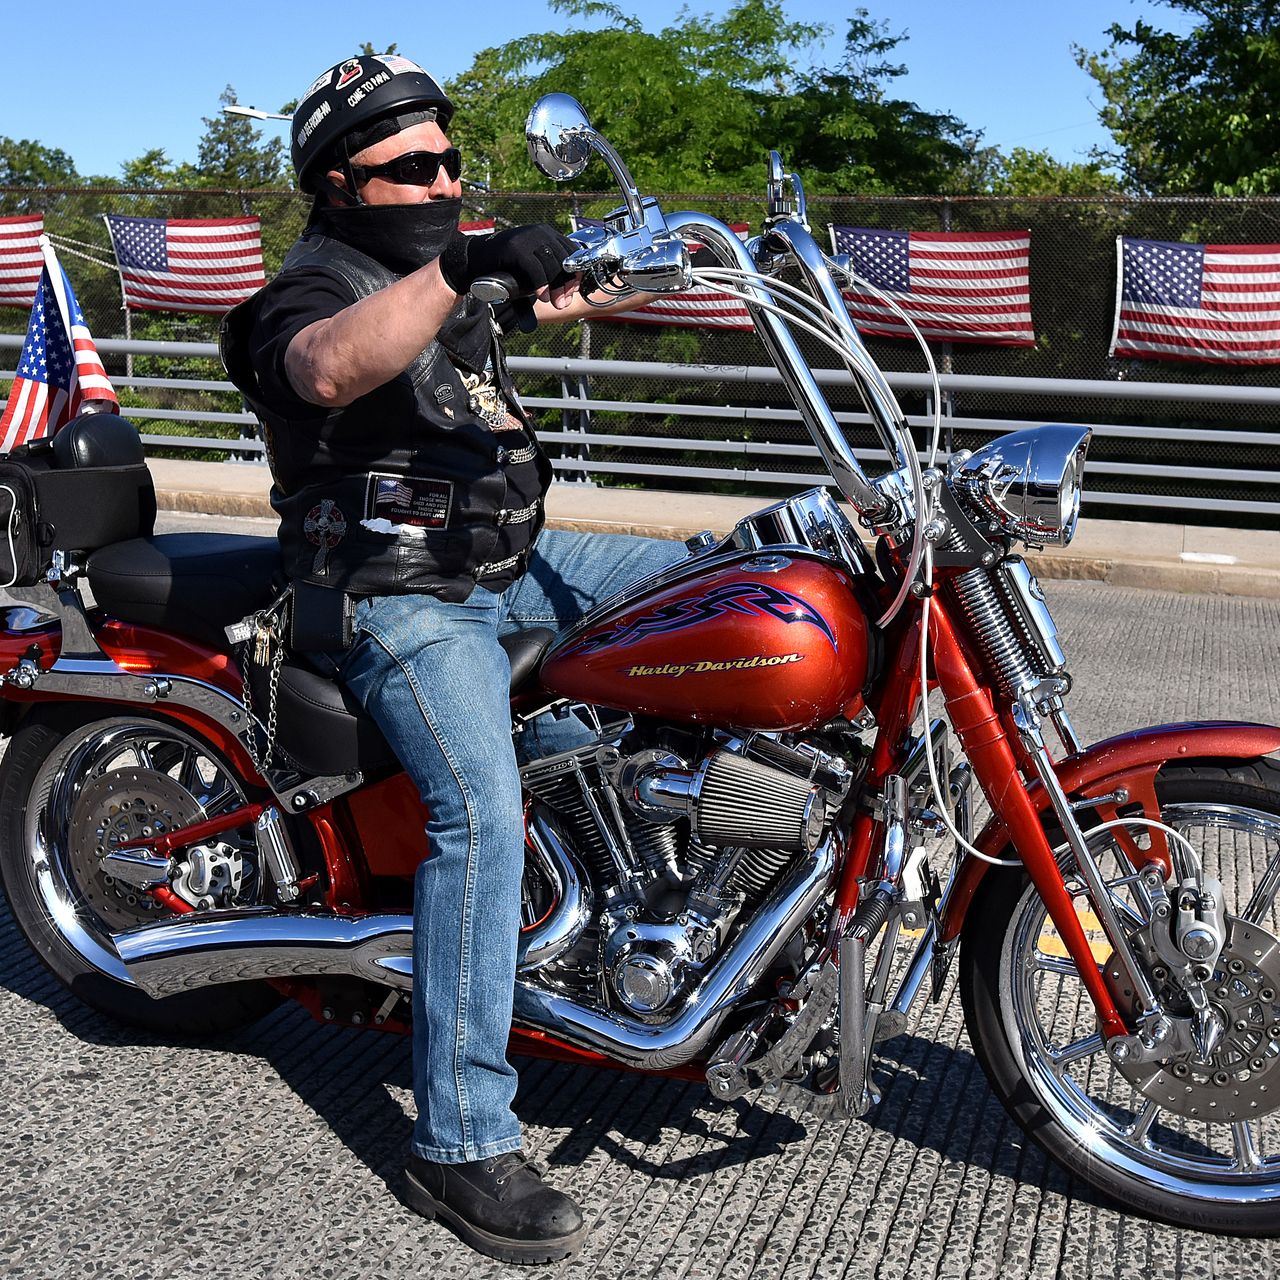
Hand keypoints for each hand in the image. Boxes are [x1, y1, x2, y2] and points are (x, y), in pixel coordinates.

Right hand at [439, 224, 578, 304]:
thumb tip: (570, 291)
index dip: (575, 273)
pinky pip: (535, 268)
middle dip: (566, 284)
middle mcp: (539, 231)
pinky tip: (541, 297)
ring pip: (552, 264)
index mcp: (547, 234)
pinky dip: (541, 285)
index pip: (572, 251)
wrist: (475, 261)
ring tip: (552, 302)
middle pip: (564, 259)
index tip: (572, 292)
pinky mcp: (515, 247)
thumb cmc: (506, 267)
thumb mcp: (533, 268)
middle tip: (562, 303)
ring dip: (555, 287)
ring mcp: (527, 237)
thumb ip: (550, 274)